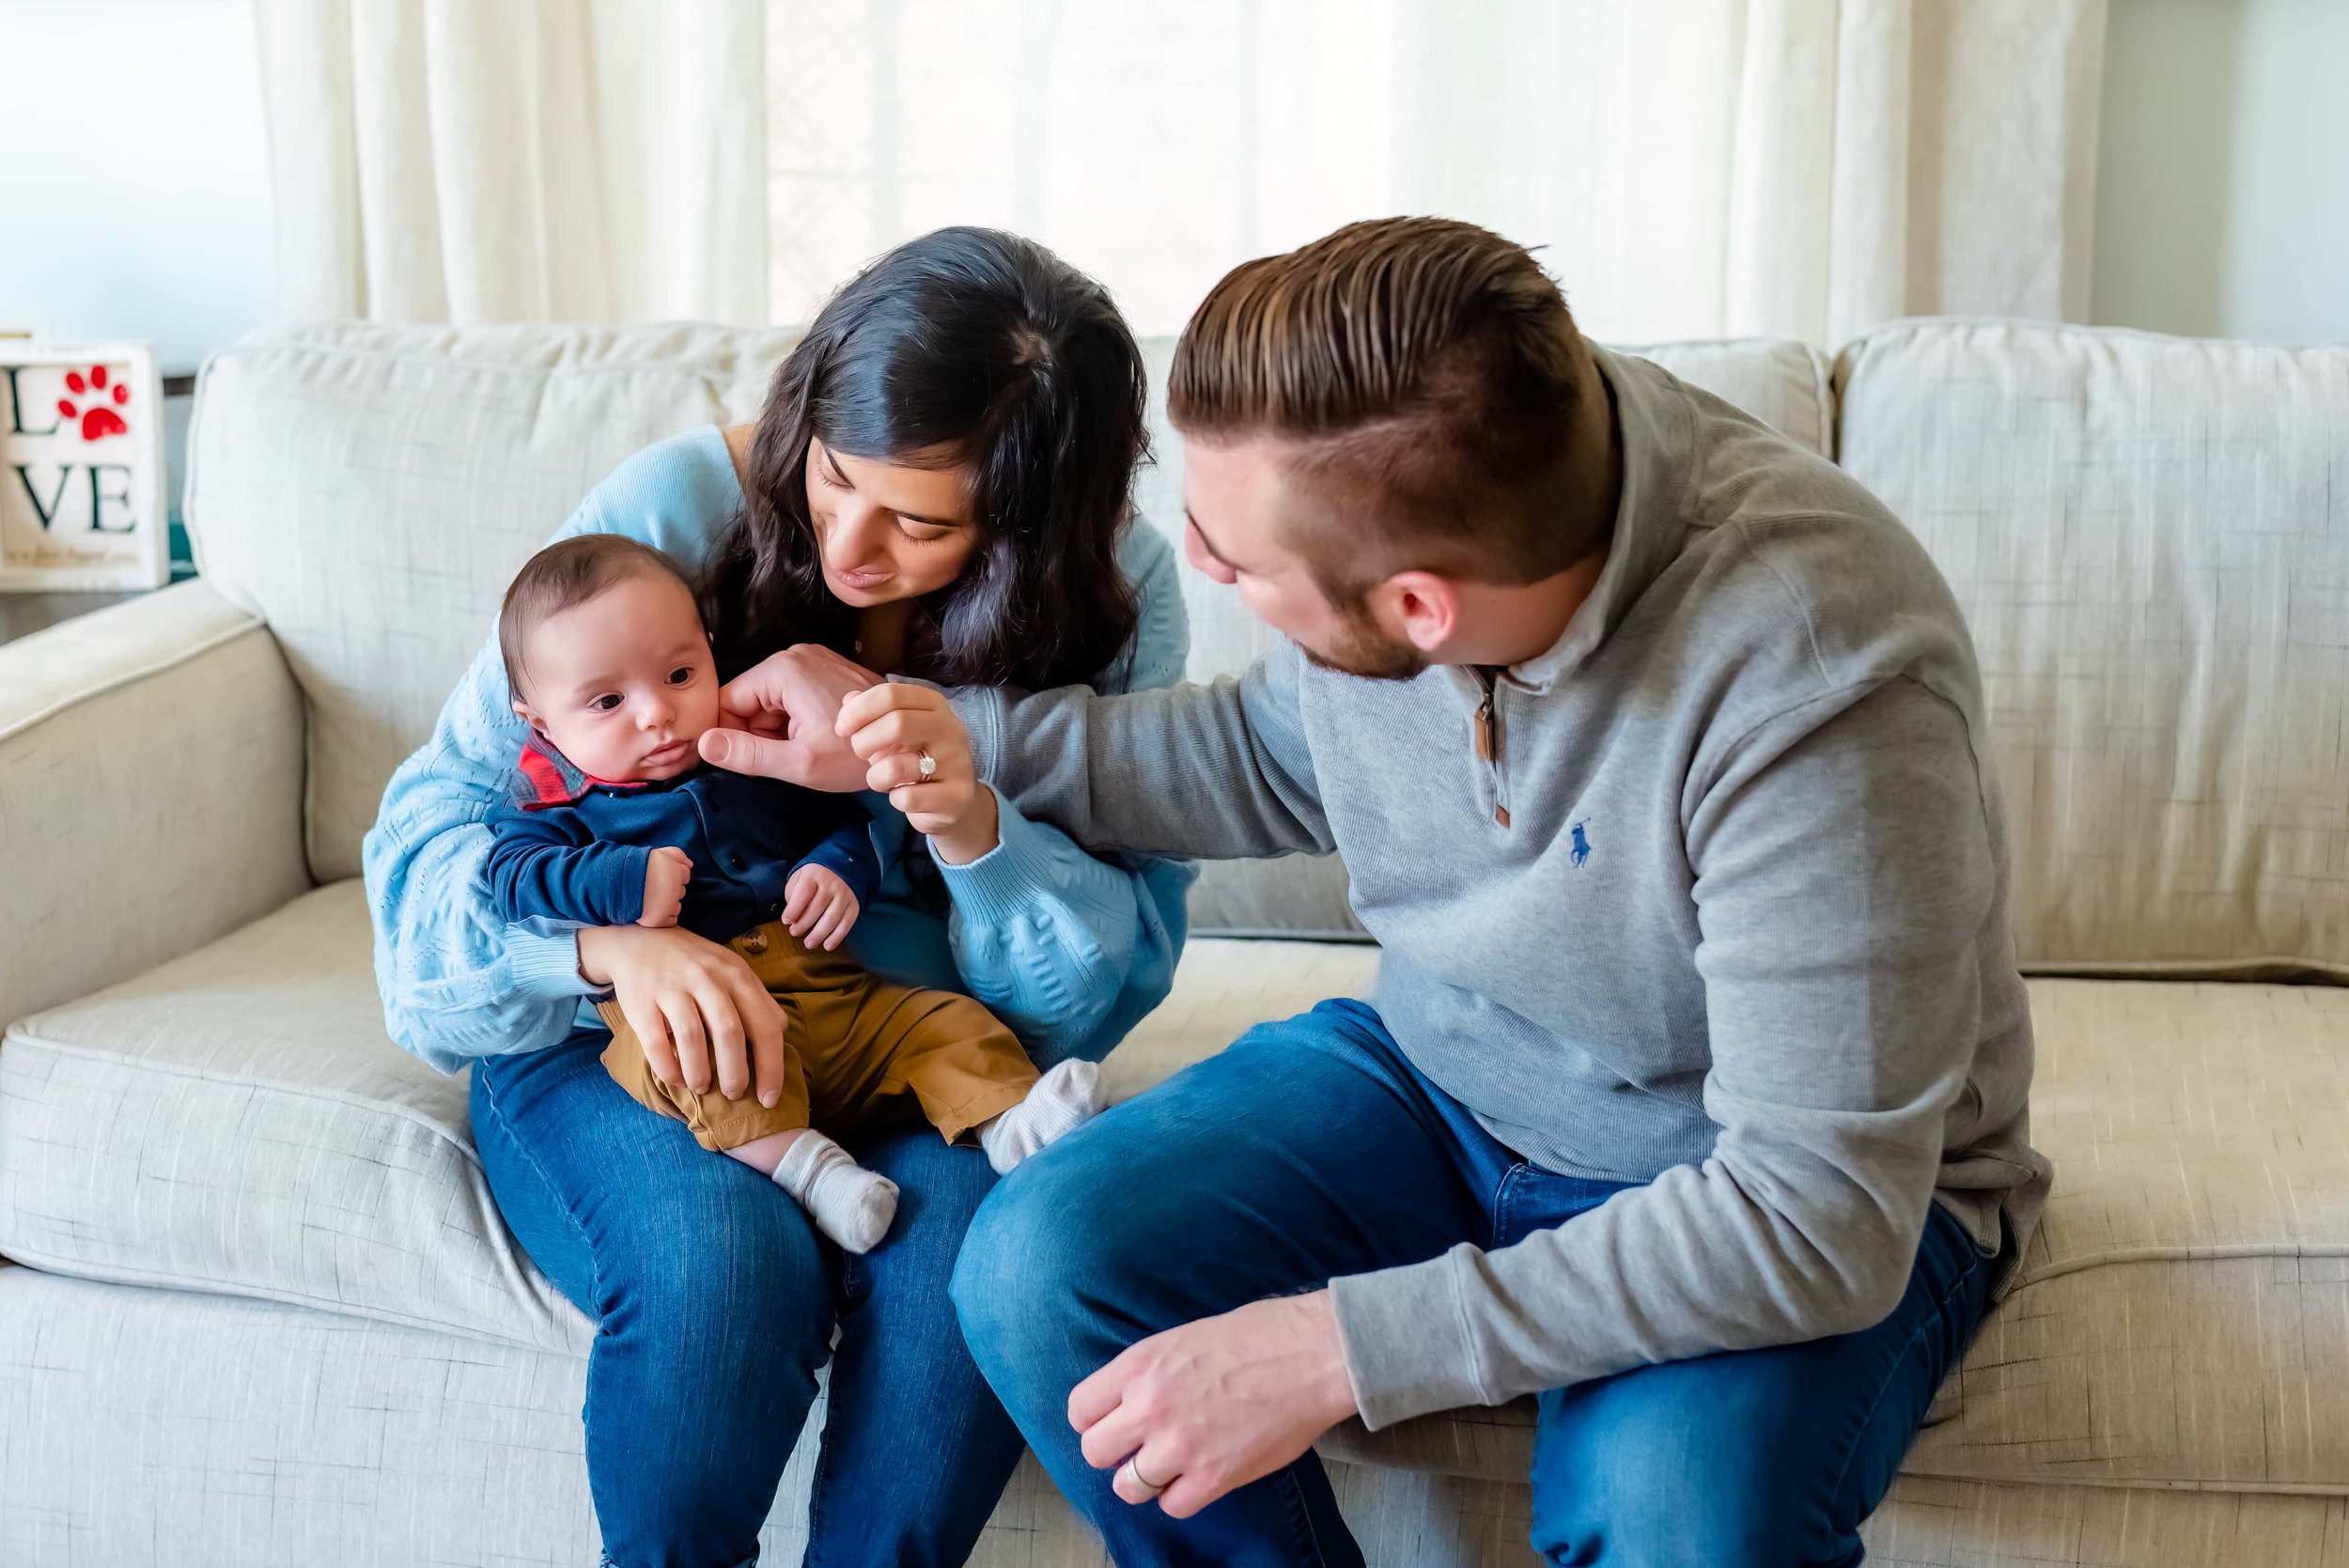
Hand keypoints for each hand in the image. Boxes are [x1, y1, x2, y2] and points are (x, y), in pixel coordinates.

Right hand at [575, 924, 785, 1104]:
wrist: (639, 942)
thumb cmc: (695, 964)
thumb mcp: (731, 969)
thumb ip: (757, 999)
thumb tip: (781, 1033)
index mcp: (737, 975)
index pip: (765, 1025)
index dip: (771, 1066)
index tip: (769, 1098)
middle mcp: (707, 978)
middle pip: (730, 1033)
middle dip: (736, 1073)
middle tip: (735, 1094)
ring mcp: (672, 987)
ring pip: (693, 1037)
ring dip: (700, 1073)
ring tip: (703, 1088)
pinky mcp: (642, 1001)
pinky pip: (656, 1042)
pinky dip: (668, 1067)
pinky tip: (676, 1079)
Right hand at [638, 847, 692, 927]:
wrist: (614, 883)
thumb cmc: (637, 866)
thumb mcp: (657, 852)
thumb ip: (677, 854)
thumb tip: (691, 864)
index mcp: (676, 872)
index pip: (685, 875)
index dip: (672, 873)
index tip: (658, 874)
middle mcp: (674, 890)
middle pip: (680, 891)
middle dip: (669, 889)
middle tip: (652, 886)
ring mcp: (667, 907)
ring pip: (676, 907)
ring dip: (667, 904)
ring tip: (650, 898)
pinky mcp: (658, 921)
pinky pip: (670, 921)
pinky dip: (663, 918)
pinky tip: (651, 910)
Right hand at [701, 644, 881, 792]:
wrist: (909, 744)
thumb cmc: (856, 755)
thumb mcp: (799, 763)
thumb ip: (747, 754)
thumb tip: (704, 743)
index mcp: (783, 669)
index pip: (727, 701)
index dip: (731, 735)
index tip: (750, 760)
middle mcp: (796, 654)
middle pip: (749, 700)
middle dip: (759, 733)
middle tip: (790, 757)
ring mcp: (814, 659)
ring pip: (770, 701)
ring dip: (778, 730)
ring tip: (808, 747)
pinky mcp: (827, 669)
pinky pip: (792, 696)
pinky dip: (796, 721)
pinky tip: (818, 736)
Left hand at [781, 864, 860, 950]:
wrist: (843, 866)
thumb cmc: (815, 876)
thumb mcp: (800, 876)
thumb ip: (793, 893)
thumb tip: (793, 917)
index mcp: (815, 874)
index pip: (803, 895)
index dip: (793, 910)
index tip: (786, 921)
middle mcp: (832, 884)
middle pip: (816, 909)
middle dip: (803, 924)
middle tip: (794, 932)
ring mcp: (845, 895)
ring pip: (831, 919)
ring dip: (818, 935)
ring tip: (808, 943)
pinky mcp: (854, 905)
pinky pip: (846, 924)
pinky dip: (837, 937)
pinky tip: (827, 946)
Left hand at [836, 682, 1000, 864]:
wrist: (952, 800)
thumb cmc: (915, 759)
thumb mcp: (893, 732)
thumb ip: (872, 712)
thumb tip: (848, 700)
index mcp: (933, 704)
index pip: (890, 694)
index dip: (857, 711)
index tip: (842, 728)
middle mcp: (950, 728)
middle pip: (896, 723)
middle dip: (863, 741)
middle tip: (861, 754)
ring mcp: (957, 761)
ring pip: (896, 766)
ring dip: (876, 777)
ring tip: (882, 779)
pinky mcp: (957, 795)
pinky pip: (908, 798)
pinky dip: (895, 799)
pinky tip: (904, 797)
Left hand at [1071, 1291, 1358, 1518]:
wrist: (1313, 1354)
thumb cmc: (1259, 1336)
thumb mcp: (1185, 1337)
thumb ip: (1150, 1372)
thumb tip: (1129, 1401)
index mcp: (1140, 1365)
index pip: (1080, 1409)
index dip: (1094, 1420)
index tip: (1112, 1423)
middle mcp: (1150, 1407)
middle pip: (1094, 1452)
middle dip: (1114, 1452)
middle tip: (1139, 1447)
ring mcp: (1180, 1446)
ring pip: (1127, 1487)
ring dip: (1145, 1479)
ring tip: (1168, 1466)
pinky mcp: (1214, 1477)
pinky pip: (1173, 1506)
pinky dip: (1182, 1496)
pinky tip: (1198, 1476)